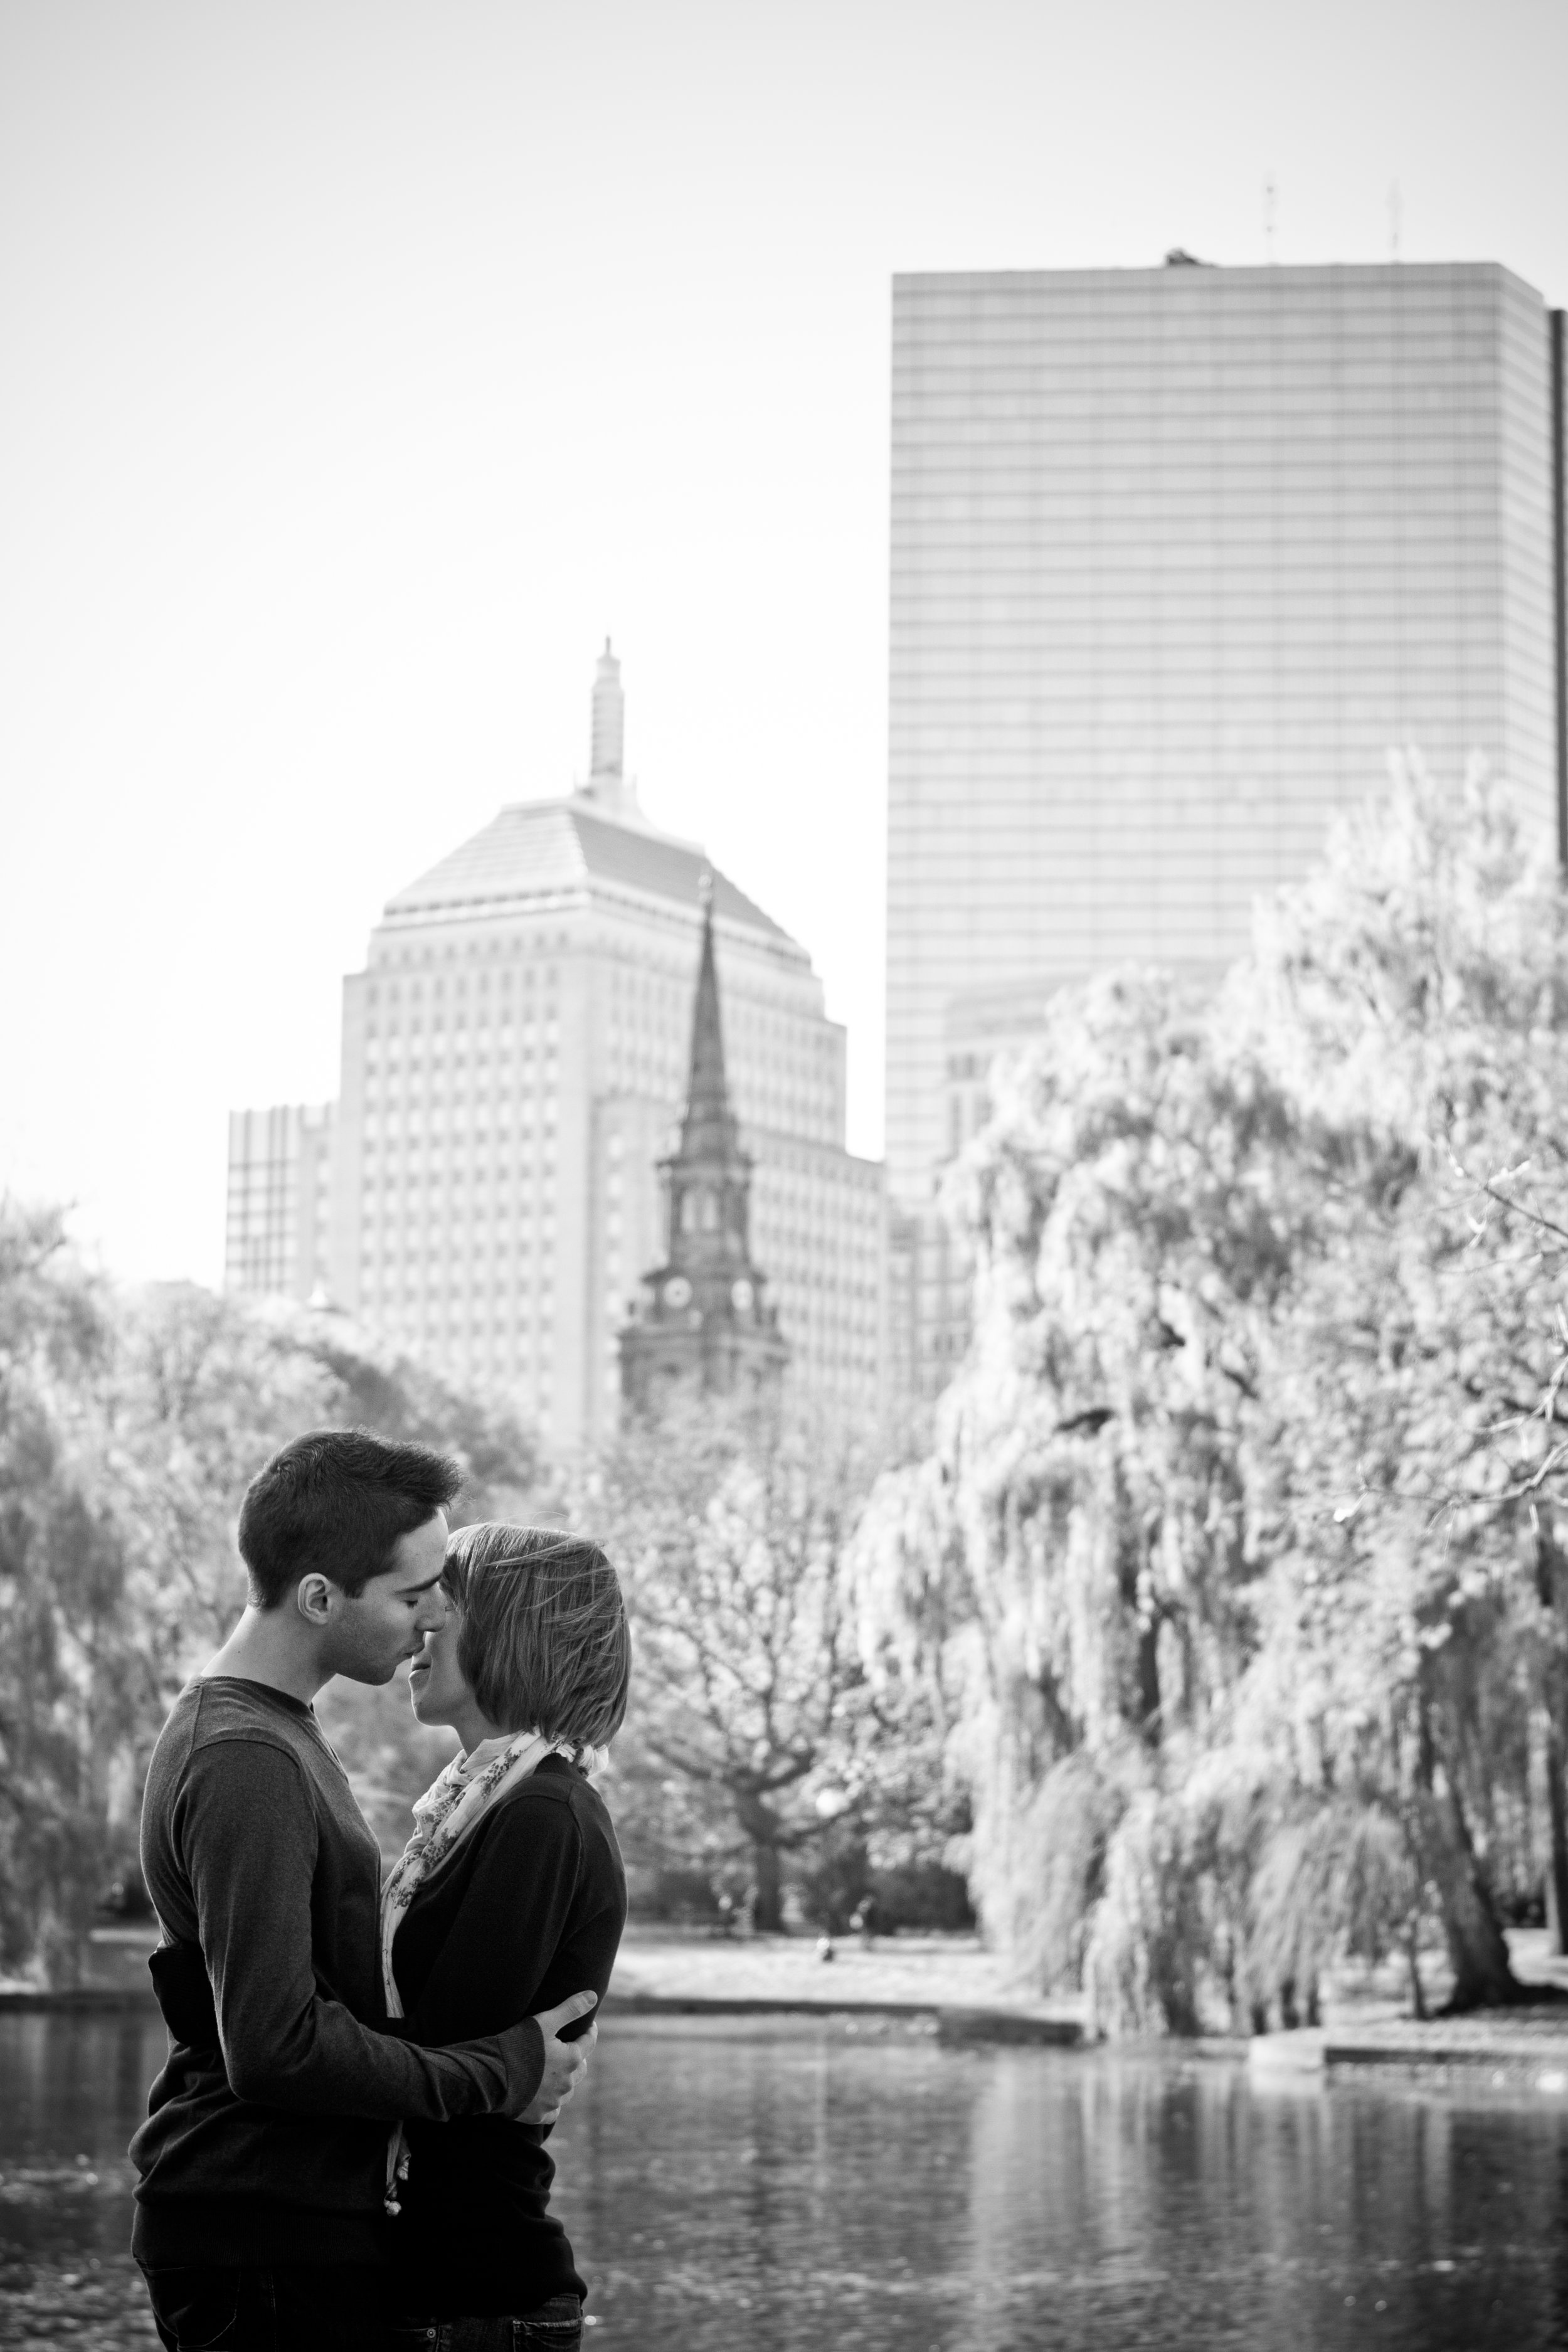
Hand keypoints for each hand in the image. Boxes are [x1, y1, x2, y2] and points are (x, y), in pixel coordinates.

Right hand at [520, 1990, 597, 2124]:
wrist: (490, 2077)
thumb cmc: (517, 2046)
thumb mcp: (544, 2021)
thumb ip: (570, 2008)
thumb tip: (593, 1995)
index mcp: (572, 2059)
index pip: (589, 2042)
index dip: (589, 2031)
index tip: (589, 2025)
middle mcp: (567, 2083)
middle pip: (581, 2068)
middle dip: (578, 2057)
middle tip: (570, 2049)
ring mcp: (554, 2101)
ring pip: (568, 2090)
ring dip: (565, 2080)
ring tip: (557, 2071)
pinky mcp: (539, 2115)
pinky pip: (553, 2109)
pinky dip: (552, 2101)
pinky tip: (545, 2094)